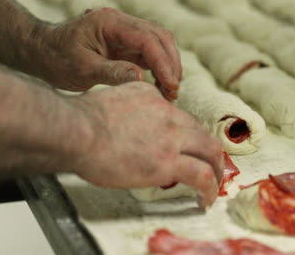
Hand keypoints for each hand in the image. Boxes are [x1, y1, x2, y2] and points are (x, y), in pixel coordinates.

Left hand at [40, 8, 180, 99]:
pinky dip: (159, 68)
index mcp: (109, 23)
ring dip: (168, 66)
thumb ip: (112, 72)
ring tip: (170, 92)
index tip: (171, 86)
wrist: (42, 51)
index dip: (163, 63)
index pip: (147, 39)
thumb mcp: (82, 69)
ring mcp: (125, 32)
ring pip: (159, 43)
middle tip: (173, 91)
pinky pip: (151, 53)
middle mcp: (120, 22)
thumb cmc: (56, 58)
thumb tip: (141, 80)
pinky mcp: (126, 43)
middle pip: (160, 37)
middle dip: (171, 64)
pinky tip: (160, 86)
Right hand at [71, 82, 222, 208]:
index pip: (181, 118)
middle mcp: (169, 116)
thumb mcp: (114, 95)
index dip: (188, 137)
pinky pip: (201, 176)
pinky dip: (209, 188)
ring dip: (216, 170)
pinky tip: (204, 199)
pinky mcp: (168, 163)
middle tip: (210, 166)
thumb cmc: (83, 118)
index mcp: (154, 99)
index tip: (187, 149)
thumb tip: (132, 115)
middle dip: (210, 152)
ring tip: (213, 186)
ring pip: (210, 152)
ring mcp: (171, 139)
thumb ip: (131, 102)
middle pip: (202, 133)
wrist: (77, 131)